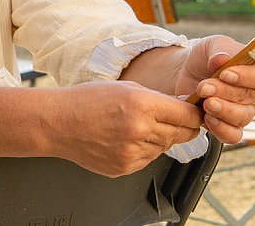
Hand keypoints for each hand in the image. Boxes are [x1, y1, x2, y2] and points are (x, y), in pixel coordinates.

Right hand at [44, 80, 201, 176]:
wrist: (59, 123)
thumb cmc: (88, 100)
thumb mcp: (126, 87)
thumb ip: (158, 98)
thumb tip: (185, 108)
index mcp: (142, 105)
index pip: (188, 116)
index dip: (195, 114)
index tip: (196, 112)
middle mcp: (140, 130)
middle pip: (181, 134)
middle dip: (182, 127)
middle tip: (174, 119)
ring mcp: (132, 152)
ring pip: (165, 147)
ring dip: (161, 138)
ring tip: (138, 125)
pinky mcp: (125, 167)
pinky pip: (148, 159)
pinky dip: (145, 149)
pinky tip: (126, 138)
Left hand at [173, 35, 254, 144]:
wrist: (189, 71)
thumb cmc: (208, 56)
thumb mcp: (212, 45)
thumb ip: (219, 49)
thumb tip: (221, 59)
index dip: (247, 76)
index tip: (225, 74)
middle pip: (249, 97)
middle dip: (224, 92)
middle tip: (204, 86)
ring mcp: (246, 111)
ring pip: (241, 117)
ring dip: (222, 110)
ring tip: (205, 102)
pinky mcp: (231, 126)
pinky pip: (233, 135)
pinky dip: (220, 129)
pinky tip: (207, 118)